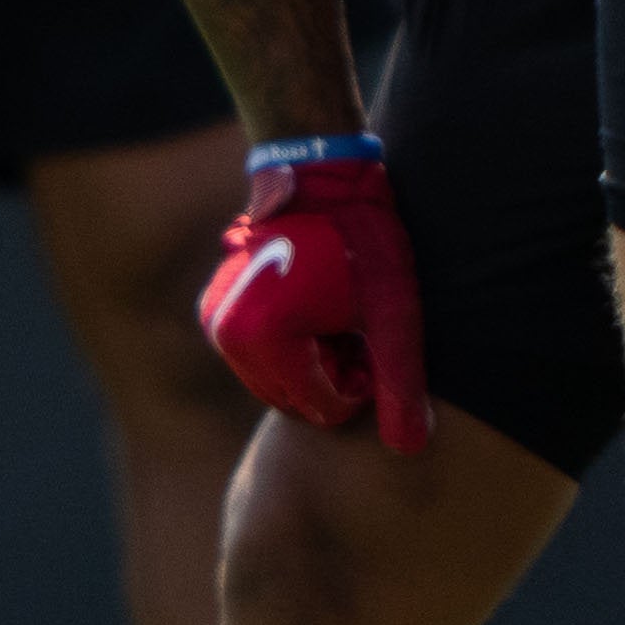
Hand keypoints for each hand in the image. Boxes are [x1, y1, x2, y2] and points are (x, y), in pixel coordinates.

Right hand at [203, 137, 429, 454]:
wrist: (318, 175)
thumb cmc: (363, 239)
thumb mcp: (393, 313)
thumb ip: (400, 384)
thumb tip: (411, 449)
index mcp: (264, 338)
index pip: (321, 408)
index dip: (359, 382)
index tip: (369, 336)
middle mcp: (227, 335)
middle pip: (293, 400)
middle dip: (331, 374)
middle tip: (354, 326)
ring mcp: (215, 322)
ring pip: (275, 383)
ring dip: (310, 363)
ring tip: (334, 315)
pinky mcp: (213, 311)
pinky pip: (256, 359)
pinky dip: (287, 349)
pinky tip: (310, 308)